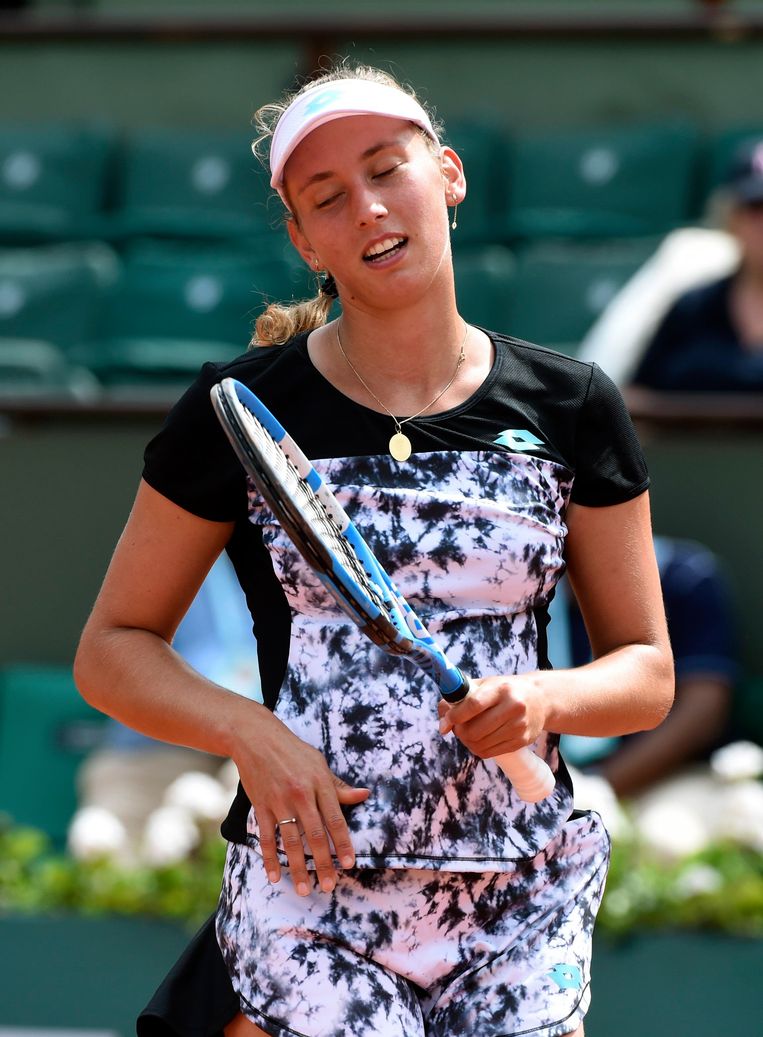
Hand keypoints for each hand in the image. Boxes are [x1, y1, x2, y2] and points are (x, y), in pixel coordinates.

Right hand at [233, 709, 368, 897]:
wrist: (256, 737)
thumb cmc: (292, 750)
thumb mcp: (319, 763)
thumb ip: (339, 786)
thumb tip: (364, 795)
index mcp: (319, 783)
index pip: (335, 819)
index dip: (343, 843)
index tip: (349, 863)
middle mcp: (301, 794)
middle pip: (315, 835)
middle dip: (323, 863)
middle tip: (330, 885)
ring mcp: (279, 801)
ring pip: (290, 841)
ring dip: (298, 867)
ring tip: (304, 889)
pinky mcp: (261, 805)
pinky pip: (266, 837)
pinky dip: (270, 858)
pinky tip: (275, 876)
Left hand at [437, 673, 547, 758]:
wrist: (540, 699)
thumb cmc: (505, 690)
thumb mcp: (485, 684)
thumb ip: (459, 698)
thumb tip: (442, 724)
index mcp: (501, 689)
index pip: (473, 705)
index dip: (455, 716)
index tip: (447, 721)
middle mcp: (513, 707)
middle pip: (475, 730)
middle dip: (459, 732)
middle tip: (457, 727)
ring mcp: (519, 726)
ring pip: (480, 744)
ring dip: (467, 742)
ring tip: (467, 732)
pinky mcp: (522, 741)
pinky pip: (489, 752)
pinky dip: (477, 748)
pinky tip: (478, 739)